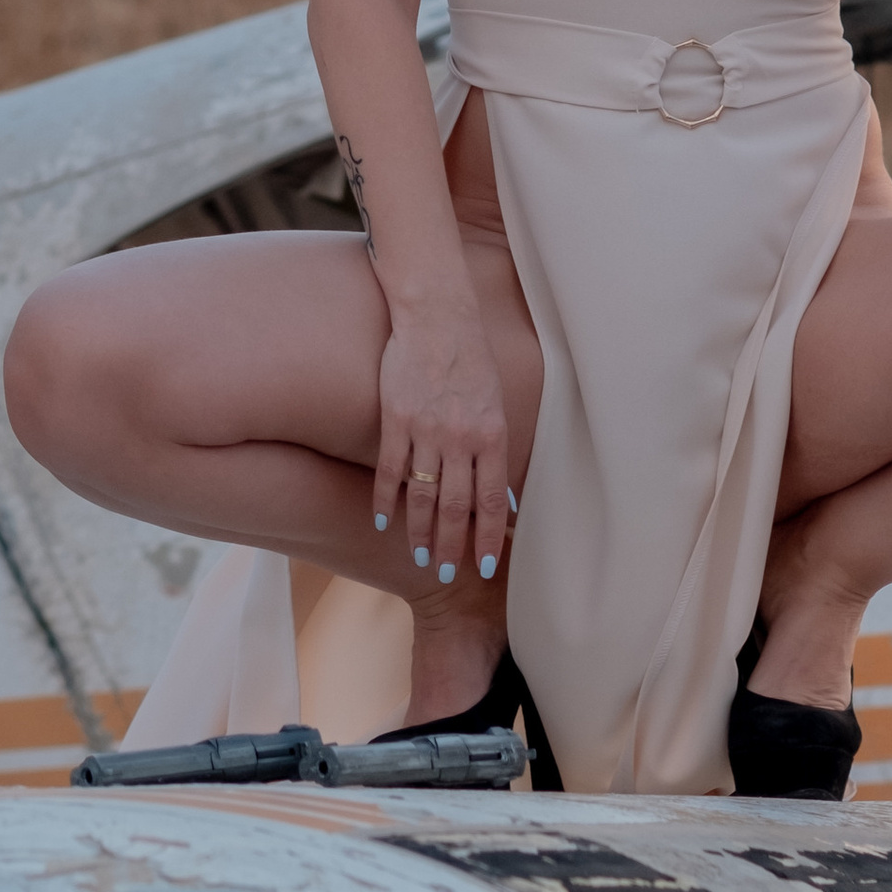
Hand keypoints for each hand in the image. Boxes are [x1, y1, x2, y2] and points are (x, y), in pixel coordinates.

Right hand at [372, 307, 511, 584]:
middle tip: (447, 573)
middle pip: (456, 506)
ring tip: (420, 557)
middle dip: (453, 545)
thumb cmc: (472, 360)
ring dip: (421, 531)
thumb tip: (506, 501)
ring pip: (423, 494)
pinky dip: (387, 500)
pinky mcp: (396, 419)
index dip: (487, 537)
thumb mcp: (497, 405)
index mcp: (492, 436)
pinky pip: (391, 470)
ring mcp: (426, 430)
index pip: (491, 501)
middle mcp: (461, 438)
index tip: (484, 566)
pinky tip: (385, 523)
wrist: (438, 318)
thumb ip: (498, 453)